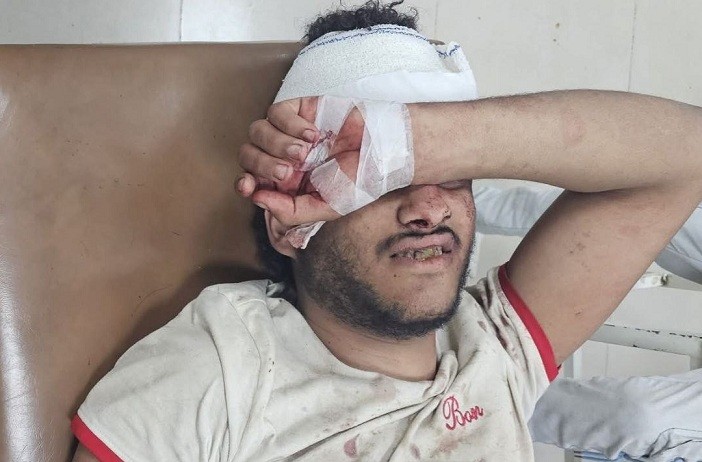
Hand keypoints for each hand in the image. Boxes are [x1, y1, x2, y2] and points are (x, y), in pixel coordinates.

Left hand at [237, 97, 363, 226]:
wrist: (385, 151)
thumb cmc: (360, 181)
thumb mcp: (326, 207)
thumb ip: (291, 211)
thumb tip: (258, 199)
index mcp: (287, 184)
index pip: (251, 181)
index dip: (243, 183)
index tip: (249, 185)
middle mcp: (283, 157)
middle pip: (248, 156)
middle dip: (263, 165)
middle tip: (289, 170)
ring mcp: (290, 132)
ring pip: (257, 132)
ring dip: (277, 144)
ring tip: (305, 152)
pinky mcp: (300, 110)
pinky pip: (276, 112)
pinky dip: (290, 124)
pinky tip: (313, 134)